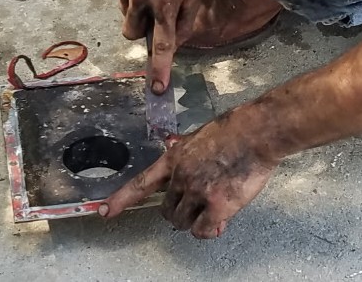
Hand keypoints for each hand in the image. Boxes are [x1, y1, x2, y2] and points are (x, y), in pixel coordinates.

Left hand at [98, 107, 275, 237]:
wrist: (256, 132)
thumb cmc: (234, 131)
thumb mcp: (198, 136)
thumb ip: (184, 152)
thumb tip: (174, 154)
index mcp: (174, 158)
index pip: (141, 183)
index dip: (121, 199)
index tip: (105, 211)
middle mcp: (181, 176)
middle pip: (167, 210)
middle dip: (180, 211)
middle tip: (199, 205)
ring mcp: (197, 191)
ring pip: (183, 222)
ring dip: (196, 221)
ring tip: (214, 207)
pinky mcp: (217, 205)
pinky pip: (203, 231)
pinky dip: (211, 229)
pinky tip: (221, 220)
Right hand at [106, 0, 202, 92]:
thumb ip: (185, 22)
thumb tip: (173, 45)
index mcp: (166, 2)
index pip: (162, 43)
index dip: (159, 68)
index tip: (156, 89)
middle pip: (132, 33)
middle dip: (141, 27)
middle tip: (155, 9)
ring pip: (125, 13)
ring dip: (136, 7)